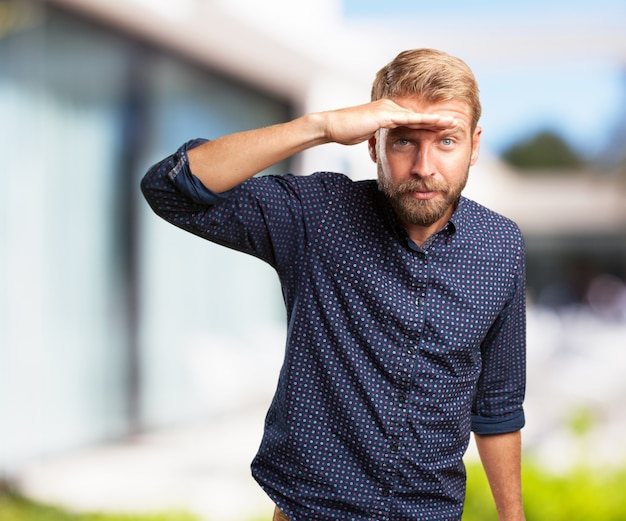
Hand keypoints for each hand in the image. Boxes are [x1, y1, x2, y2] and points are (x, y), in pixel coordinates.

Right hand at [317, 99, 457, 145]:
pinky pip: (410, 119)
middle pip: (420, 115)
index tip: (445, 128)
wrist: (331, 126)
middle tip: (458, 122)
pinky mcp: (385, 115)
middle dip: (439, 119)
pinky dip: (425, 121)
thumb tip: (384, 144)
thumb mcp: (366, 135)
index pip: (413, 119)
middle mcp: (391, 107)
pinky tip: (438, 123)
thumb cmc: (345, 132)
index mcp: (388, 113)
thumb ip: (378, 136)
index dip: (430, 123)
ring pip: (419, 115)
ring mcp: (389, 110)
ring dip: (438, 119)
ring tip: (454, 122)